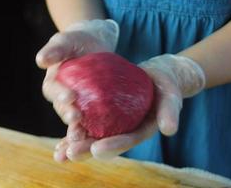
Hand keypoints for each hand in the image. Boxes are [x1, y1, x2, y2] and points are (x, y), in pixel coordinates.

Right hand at [35, 19, 118, 125]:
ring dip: (76, 129)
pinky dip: (91, 132)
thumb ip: (55, 49)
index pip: (53, 90)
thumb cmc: (77, 41)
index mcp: (53, 83)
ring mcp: (76, 105)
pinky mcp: (90, 110)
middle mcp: (62, 97)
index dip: (60, 94)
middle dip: (68, 115)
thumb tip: (40, 60)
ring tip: (83, 135)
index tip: (70, 96)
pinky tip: (99, 138)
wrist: (93, 45)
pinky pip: (90, 122)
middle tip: (76, 118)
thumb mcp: (67, 40)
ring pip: (74, 120)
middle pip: (63, 109)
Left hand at [54, 54, 205, 161]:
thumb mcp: (171, 95)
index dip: (114, 146)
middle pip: (106, 143)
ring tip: (60, 154)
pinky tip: (60, 141)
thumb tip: (169, 130)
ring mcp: (114, 125)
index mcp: (141, 130)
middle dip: (88, 150)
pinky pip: (88, 124)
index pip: (127, 140)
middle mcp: (125, 131)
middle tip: (71, 154)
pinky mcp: (105, 115)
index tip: (97, 149)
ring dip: (76, 146)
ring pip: (93, 137)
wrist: (158, 76)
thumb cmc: (166, 85)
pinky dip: (75, 132)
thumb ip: (170, 111)